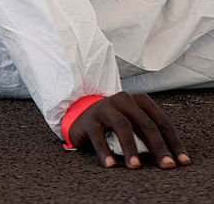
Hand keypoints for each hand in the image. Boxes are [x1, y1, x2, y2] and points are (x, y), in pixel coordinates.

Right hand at [68, 91, 189, 168]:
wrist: (82, 115)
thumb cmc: (116, 124)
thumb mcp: (136, 124)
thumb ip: (150, 134)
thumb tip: (175, 158)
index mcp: (139, 100)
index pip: (161, 121)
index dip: (173, 142)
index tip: (182, 161)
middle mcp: (124, 100)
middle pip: (145, 123)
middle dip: (158, 146)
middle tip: (167, 165)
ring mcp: (105, 107)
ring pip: (122, 125)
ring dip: (131, 147)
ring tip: (136, 165)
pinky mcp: (89, 119)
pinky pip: (98, 135)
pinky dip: (105, 150)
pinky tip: (110, 164)